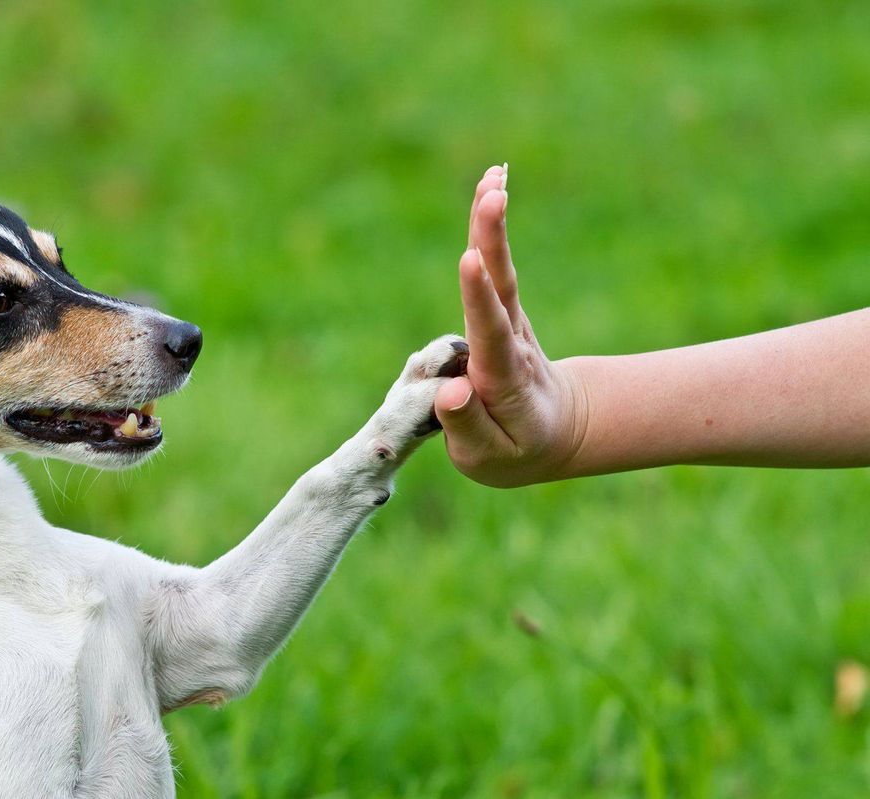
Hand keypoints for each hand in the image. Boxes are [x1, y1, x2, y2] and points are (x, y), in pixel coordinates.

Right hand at [434, 165, 587, 486]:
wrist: (556, 431)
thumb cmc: (514, 450)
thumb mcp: (489, 458)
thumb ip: (468, 426)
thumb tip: (451, 390)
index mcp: (503, 379)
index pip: (490, 334)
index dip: (478, 298)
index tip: (470, 261)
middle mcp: (510, 342)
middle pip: (501, 288)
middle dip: (493, 242)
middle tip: (492, 196)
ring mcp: (509, 322)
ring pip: (500, 270)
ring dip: (493, 224)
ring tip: (492, 177)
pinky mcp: (502, 310)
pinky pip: (495, 266)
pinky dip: (491, 227)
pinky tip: (490, 185)